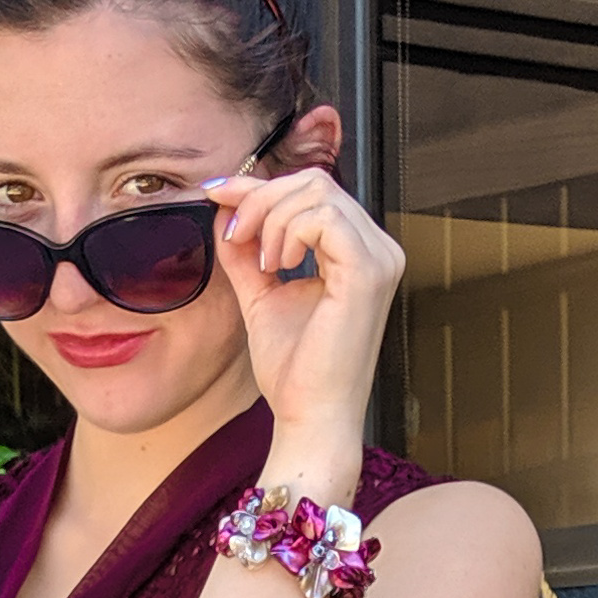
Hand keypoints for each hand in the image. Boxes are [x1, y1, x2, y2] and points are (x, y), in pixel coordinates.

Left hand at [206, 163, 402, 477]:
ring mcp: (379, 258)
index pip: (313, 190)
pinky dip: (288, 233)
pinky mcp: (368, 272)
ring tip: (262, 263)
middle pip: (316, 181)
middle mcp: (379, 249)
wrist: (310, 417)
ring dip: (271, 219)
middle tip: (235, 235)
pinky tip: (278, 266)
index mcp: (360, 252)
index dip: (261, 186)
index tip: (218, 195)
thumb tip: (225, 207)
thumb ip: (246, 250)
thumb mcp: (262, 293)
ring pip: (317, 192)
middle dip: (262, 199)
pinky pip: (322, 218)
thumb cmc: (296, 371)